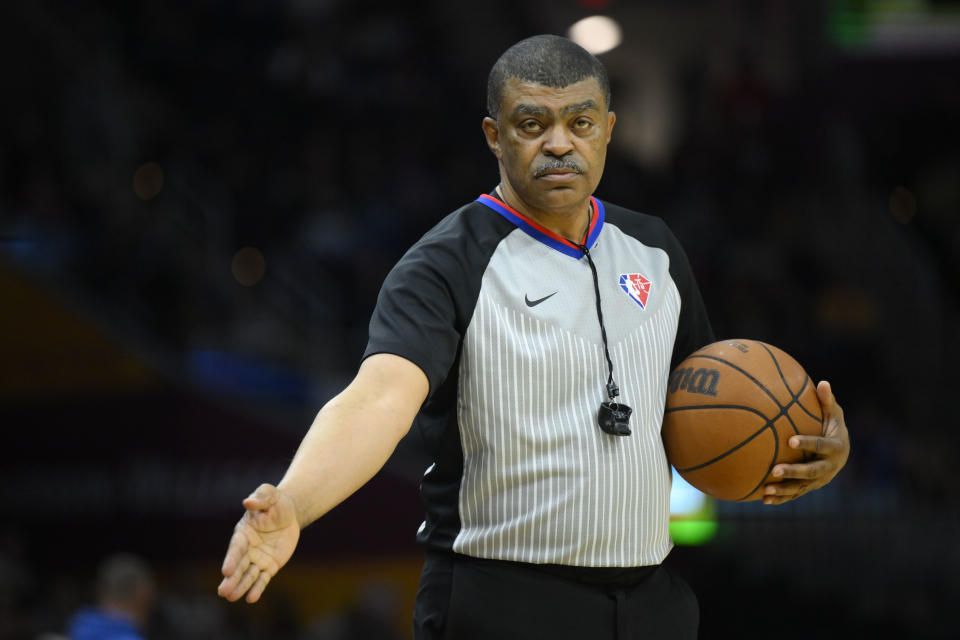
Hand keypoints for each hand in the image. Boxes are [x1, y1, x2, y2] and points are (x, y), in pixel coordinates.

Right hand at [217, 483, 300, 601]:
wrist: (289, 512)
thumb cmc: (275, 502)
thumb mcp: (269, 495)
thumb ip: (260, 498)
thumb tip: (248, 501)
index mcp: (243, 532)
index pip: (236, 548)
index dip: (231, 559)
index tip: (226, 571)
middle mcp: (248, 549)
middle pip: (239, 565)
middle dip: (232, 579)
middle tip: (223, 592)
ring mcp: (258, 559)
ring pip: (248, 575)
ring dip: (241, 586)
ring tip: (232, 598)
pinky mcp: (270, 565)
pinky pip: (263, 579)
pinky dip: (258, 588)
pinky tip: (252, 598)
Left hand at [762, 380, 849, 504]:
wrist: (841, 452)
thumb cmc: (832, 425)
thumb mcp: (833, 413)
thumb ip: (827, 401)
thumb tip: (823, 382)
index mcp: (836, 447)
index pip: (820, 445)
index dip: (807, 443)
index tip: (790, 440)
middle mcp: (830, 467)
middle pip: (811, 471)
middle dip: (793, 472)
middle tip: (775, 470)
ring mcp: (821, 480)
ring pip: (802, 487)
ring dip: (784, 490)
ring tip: (765, 490)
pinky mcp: (810, 487)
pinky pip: (795, 493)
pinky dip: (781, 498)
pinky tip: (763, 499)